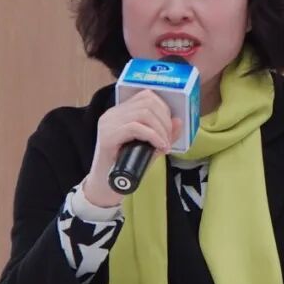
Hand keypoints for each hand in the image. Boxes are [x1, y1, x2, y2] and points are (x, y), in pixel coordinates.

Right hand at [82, 90, 181, 207]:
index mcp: (120, 112)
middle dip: (165, 121)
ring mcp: (108, 123)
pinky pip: (135, 127)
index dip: (164, 109)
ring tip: (164, 144)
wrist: (104, 187)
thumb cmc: (125, 167)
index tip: (170, 128)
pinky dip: (153, 136)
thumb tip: (178, 121)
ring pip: (143, 113)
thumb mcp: (148, 148)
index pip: (146, 96)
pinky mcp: (107, 136)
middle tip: (169, 140)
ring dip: (161, 129)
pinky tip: (159, 147)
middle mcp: (112, 114)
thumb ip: (162, 134)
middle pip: (147, 102)